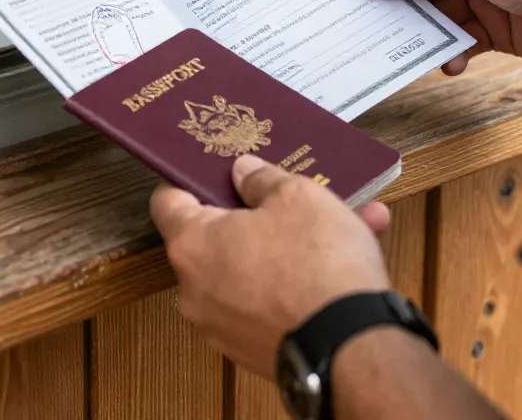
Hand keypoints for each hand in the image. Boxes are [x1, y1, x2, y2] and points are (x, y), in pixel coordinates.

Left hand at [151, 155, 391, 379]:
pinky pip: (270, 302)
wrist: (353, 348)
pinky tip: (346, 262)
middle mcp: (196, 291)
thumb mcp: (296, 196)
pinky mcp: (254, 351)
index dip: (190, 179)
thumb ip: (261, 179)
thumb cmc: (317, 265)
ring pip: (254, 270)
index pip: (167, 202)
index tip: (214, 171)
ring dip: (290, 247)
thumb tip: (242, 173)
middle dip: (258, 214)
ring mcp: (223, 327)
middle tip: (290, 197)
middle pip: (218, 238)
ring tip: (343, 224)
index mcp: (192, 245)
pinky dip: (298, 282)